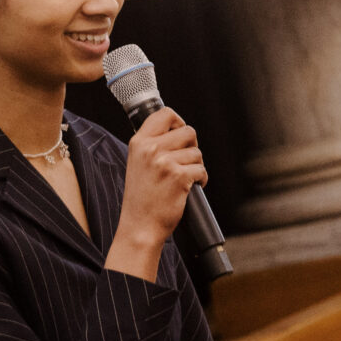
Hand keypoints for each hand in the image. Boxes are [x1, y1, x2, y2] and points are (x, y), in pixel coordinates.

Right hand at [106, 108, 206, 281]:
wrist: (140, 227)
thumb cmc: (141, 199)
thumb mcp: (138, 163)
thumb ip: (153, 145)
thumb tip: (179, 130)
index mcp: (139, 142)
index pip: (165, 114)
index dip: (178, 122)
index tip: (181, 134)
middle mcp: (151, 149)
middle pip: (188, 131)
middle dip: (192, 147)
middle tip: (185, 162)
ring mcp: (165, 162)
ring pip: (197, 153)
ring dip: (195, 166)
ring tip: (183, 180)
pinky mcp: (179, 177)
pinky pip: (201, 170)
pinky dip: (201, 180)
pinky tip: (190, 189)